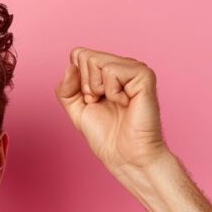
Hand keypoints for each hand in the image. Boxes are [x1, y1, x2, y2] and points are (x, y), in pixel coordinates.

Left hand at [54, 47, 168, 175]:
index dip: (77, 80)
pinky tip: (125, 102)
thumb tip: (70, 65)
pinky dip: (112, 92)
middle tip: (100, 102)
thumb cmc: (106, 136)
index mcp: (107, 71)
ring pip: (96, 60)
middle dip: (85, 85)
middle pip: (85, 56)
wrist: (125, 156)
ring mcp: (134, 69)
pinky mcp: (144, 76)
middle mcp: (122, 66)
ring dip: (97, 89)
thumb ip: (66, 88)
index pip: (79, 55)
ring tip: (113, 103)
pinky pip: (112, 71)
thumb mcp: (76, 109)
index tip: (91, 100)